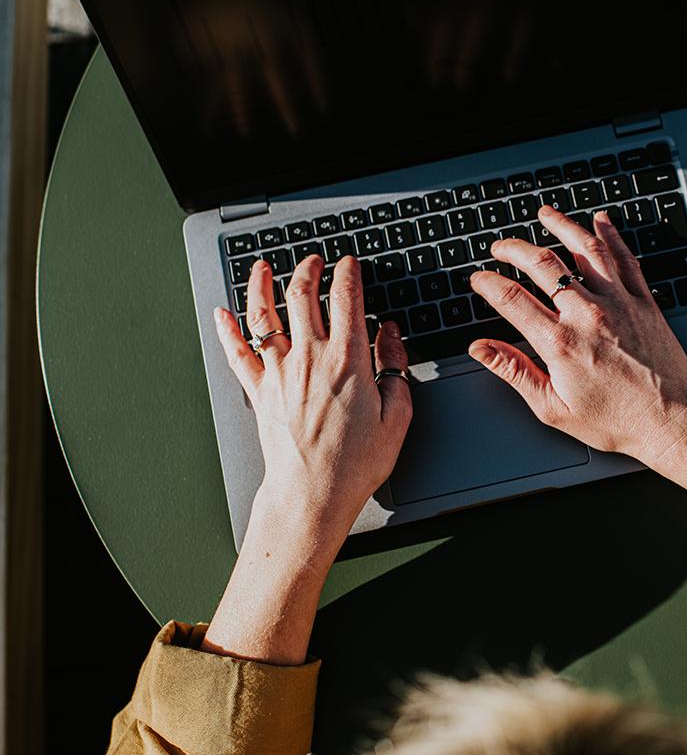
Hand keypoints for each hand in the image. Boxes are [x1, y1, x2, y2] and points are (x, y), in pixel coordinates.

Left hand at [204, 255, 411, 663]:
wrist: (312, 494)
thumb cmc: (355, 463)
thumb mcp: (397, 416)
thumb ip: (395, 367)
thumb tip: (390, 335)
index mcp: (347, 360)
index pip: (346, 299)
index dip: (347, 273)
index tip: (349, 264)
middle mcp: (309, 358)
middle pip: (302, 296)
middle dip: (308, 270)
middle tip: (313, 260)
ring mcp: (279, 373)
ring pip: (263, 315)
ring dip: (262, 285)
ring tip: (263, 268)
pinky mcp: (259, 392)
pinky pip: (237, 353)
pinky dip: (227, 330)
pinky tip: (221, 314)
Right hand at [469, 207, 686, 547]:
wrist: (671, 420)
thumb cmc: (616, 420)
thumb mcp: (553, 408)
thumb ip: (514, 372)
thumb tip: (482, 350)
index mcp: (560, 343)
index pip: (512, 299)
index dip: (488, 283)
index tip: (478, 279)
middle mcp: (587, 315)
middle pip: (543, 265)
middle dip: (515, 249)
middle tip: (501, 247)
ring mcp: (618, 303)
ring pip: (585, 250)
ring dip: (562, 226)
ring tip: (545, 215)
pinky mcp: (643, 302)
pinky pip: (624, 258)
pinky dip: (611, 236)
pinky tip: (600, 222)